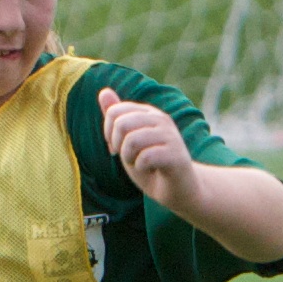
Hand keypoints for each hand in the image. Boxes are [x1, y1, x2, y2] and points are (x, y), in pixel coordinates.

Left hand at [98, 88, 196, 206]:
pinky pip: (145, 158)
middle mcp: (161, 119)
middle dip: (118, 146)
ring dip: (130, 158)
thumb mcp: (128, 140)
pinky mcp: (176, 154)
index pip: (114, 112)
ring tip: (140, 164)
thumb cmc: (152, 165)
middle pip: (121, 124)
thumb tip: (104, 91)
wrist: (178, 190)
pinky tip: (151, 170)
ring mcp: (170, 136)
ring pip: (132, 140)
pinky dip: (141, 168)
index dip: (109, 133)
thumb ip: (117, 118)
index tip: (118, 147)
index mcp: (149, 112)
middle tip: (129, 157)